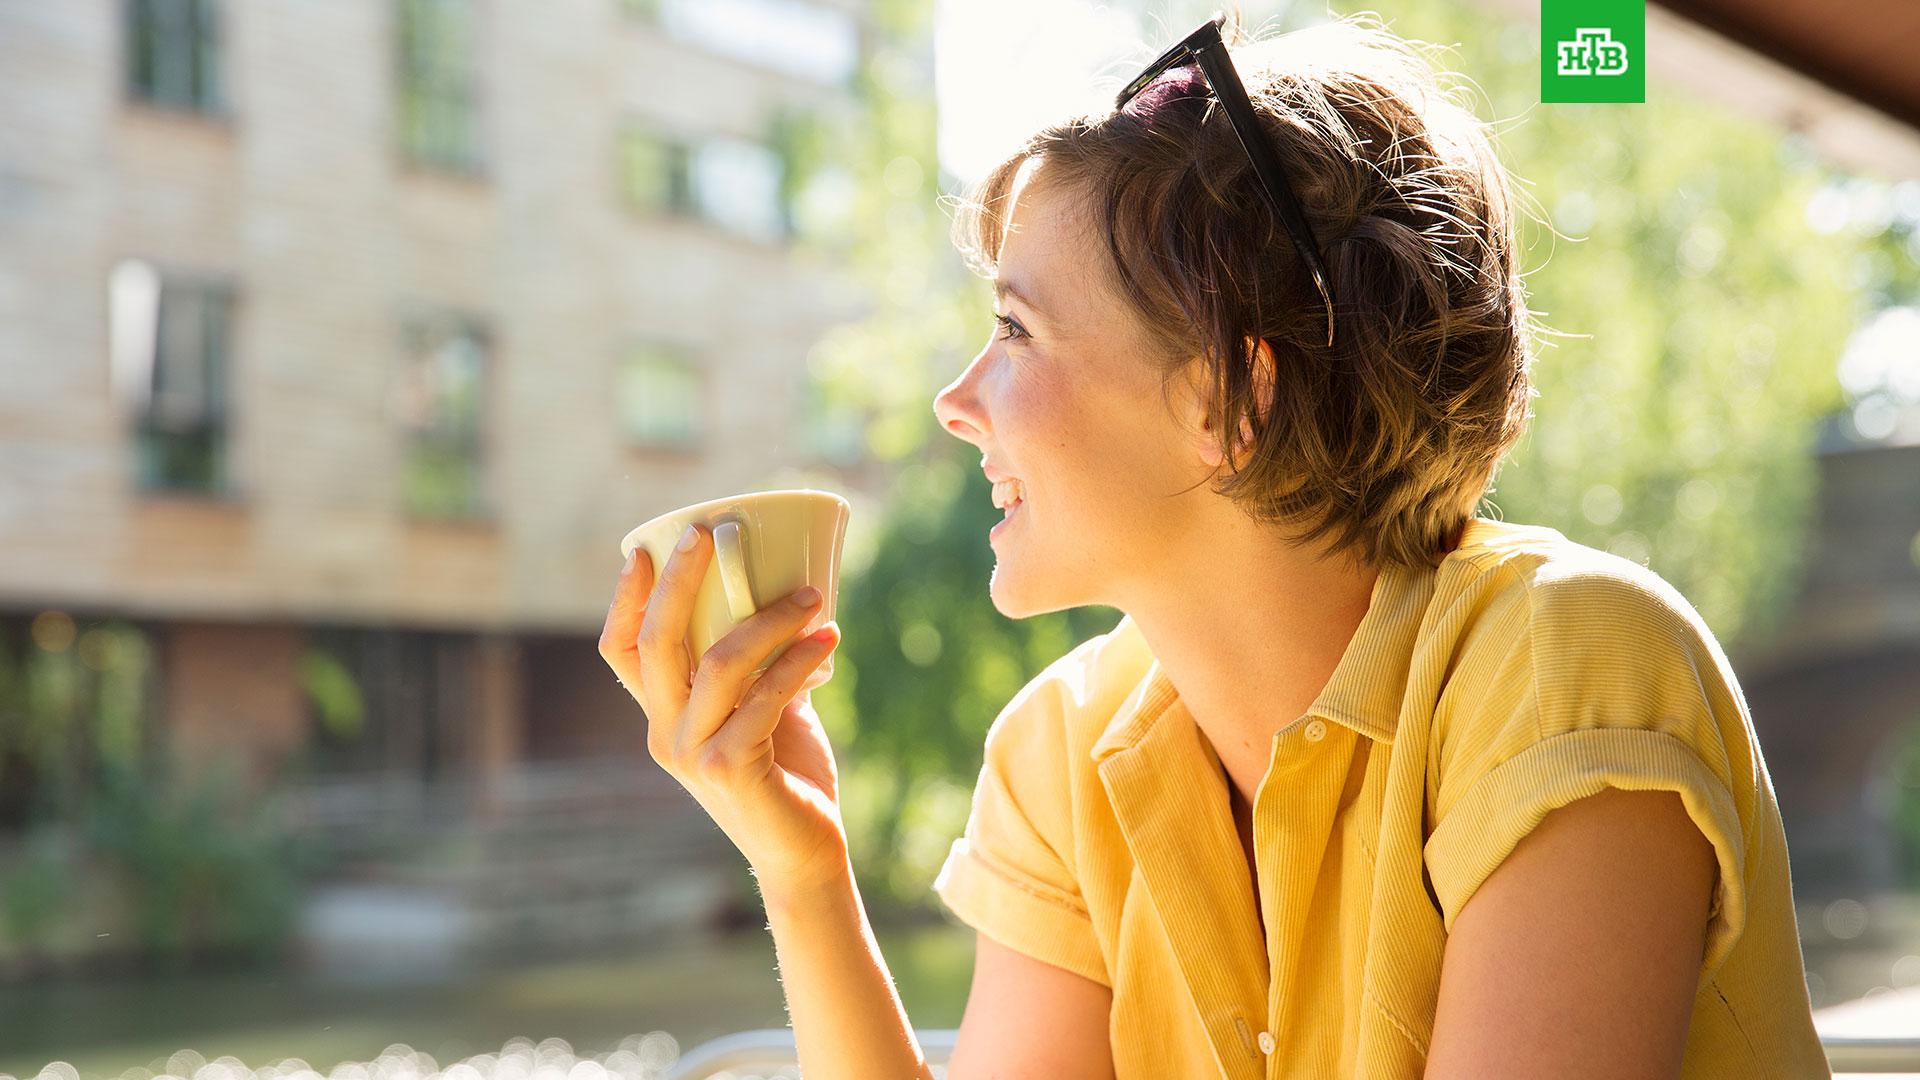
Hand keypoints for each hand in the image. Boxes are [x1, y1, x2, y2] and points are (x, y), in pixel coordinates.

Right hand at [598, 523, 848, 891]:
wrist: (803, 853)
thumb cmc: (785, 776)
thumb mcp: (763, 712)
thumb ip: (760, 668)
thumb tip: (789, 599)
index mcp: (663, 717)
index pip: (622, 651)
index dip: (625, 599)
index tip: (645, 548)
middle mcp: (665, 734)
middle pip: (657, 642)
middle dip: (680, 580)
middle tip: (710, 532)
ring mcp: (692, 754)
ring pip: (718, 663)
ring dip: (768, 620)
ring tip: (811, 597)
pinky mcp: (729, 768)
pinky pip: (764, 697)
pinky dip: (798, 661)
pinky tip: (829, 640)